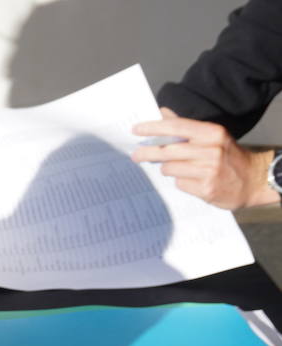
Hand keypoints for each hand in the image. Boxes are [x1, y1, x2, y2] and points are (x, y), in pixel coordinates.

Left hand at [131, 108, 278, 210]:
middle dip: (147, 152)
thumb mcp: (212, 136)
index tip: (136, 130)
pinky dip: (181, 182)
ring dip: (168, 169)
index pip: (177, 127)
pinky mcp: (206, 189)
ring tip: (178, 168)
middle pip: (167, 150)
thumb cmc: (227, 156)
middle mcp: (211, 150)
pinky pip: (179, 184)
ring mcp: (209, 171)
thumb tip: (162, 113)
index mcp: (212, 133)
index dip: (153, 128)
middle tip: (135, 154)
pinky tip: (192, 180)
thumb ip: (187, 127)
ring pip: (170, 168)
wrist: (253, 180)